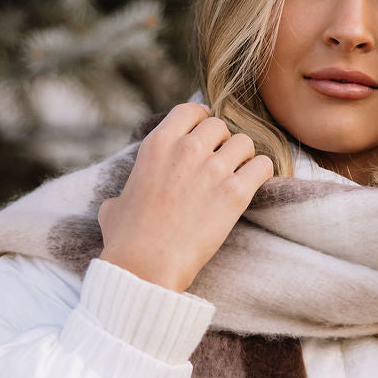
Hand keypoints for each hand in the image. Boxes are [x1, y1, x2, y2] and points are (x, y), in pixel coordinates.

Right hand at [98, 103, 273, 292]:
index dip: (201, 120)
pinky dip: (262, 174)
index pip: (189, 111)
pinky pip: (263, 166)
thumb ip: (122, 193)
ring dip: (244, 158)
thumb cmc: (127, 240)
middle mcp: (186, 149)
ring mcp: (213, 169)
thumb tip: (118, 202)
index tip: (206, 133)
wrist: (146, 266)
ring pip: (244, 143)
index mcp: (157, 144)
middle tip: (220, 164)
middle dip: (222, 143)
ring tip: (238, 176)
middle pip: (220, 126)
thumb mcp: (114, 206)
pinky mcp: (235, 192)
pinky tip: (253, 186)